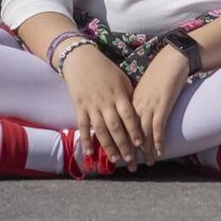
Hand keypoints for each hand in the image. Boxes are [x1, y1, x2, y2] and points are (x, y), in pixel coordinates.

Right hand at [61, 43, 147, 169]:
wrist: (82, 60)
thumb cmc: (106, 70)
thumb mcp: (121, 79)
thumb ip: (128, 96)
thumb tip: (137, 112)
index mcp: (119, 94)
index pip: (129, 116)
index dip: (134, 130)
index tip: (140, 144)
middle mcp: (106, 102)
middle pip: (116, 127)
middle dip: (124, 144)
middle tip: (131, 160)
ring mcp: (92, 106)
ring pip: (101, 130)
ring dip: (108, 146)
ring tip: (115, 159)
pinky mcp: (79, 108)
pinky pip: (83, 127)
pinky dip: (86, 140)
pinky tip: (90, 153)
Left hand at [130, 45, 190, 159]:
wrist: (171, 60)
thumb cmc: (158, 73)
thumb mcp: (142, 88)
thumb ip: (136, 101)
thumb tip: (133, 115)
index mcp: (129, 102)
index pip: (120, 128)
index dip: (120, 144)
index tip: (119, 156)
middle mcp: (136, 106)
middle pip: (129, 134)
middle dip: (130, 153)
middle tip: (130, 167)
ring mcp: (149, 106)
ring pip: (143, 134)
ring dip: (145, 152)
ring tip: (146, 164)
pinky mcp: (162, 106)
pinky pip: (158, 128)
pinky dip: (158, 142)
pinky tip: (160, 152)